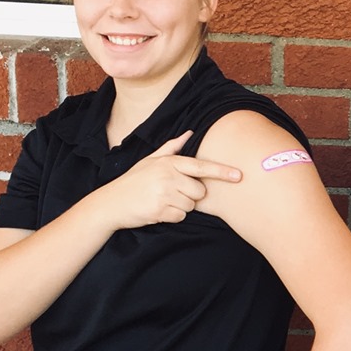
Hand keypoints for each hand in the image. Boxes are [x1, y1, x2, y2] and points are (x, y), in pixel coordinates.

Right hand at [96, 132, 242, 230]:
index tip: (238, 175)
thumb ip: (172, 147)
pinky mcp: (160, 210)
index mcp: (168, 162)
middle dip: (191, 195)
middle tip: (172, 193)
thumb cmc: (134, 180)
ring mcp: (164, 193)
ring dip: (181, 207)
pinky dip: (172, 216)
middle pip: (200, 191)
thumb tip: (190, 133)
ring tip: (162, 200)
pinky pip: (181, 217)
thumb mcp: (150, 160)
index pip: (200, 166)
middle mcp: (167, 176)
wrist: (111, 202)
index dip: (221, 172)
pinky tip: (158, 210)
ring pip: (191, 206)